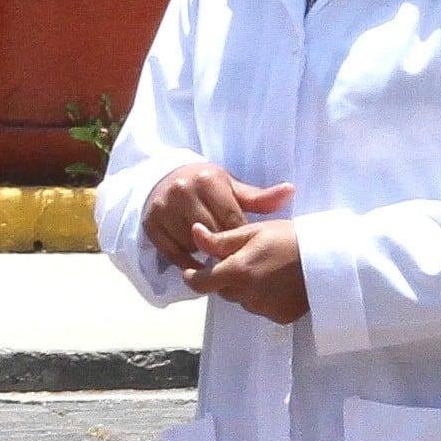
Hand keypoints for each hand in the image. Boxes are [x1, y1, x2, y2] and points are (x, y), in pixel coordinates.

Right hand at [142, 160, 291, 275]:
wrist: (163, 178)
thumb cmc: (205, 186)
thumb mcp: (230, 186)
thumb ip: (259, 197)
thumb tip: (290, 192)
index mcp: (208, 180)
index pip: (232, 218)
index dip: (242, 238)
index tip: (250, 250)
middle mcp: (183, 192)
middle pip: (212, 234)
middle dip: (226, 249)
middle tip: (237, 260)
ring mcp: (164, 208)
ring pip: (193, 246)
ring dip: (206, 255)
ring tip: (216, 256)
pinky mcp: (150, 225)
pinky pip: (173, 254)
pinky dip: (187, 262)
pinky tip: (198, 262)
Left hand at [184, 216, 311, 324]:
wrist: (330, 260)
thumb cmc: (291, 238)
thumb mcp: (255, 231)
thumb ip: (221, 239)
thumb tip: (194, 234)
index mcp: (237, 271)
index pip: (200, 283)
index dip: (192, 277)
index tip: (193, 270)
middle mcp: (246, 295)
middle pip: (223, 290)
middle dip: (227, 277)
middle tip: (247, 260)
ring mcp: (263, 309)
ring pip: (242, 300)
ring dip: (247, 288)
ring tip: (269, 269)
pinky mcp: (279, 317)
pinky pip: (262, 308)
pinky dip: (265, 298)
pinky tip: (281, 283)